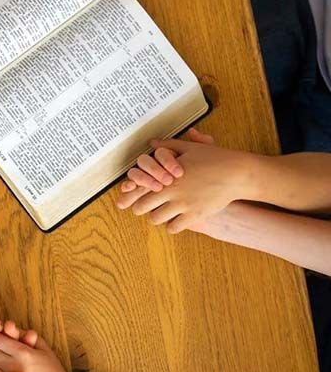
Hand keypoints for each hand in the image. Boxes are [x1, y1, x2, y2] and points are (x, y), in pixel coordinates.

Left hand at [117, 129, 258, 232]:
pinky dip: (171, 226)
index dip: (134, 192)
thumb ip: (168, 146)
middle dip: (141, 207)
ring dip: (156, 217)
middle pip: (141, 207)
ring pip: (156, 219)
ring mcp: (184, 205)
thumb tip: (152, 143)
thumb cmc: (215, 158)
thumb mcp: (190, 148)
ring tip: (161, 213)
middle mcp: (173, 191)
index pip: (139, 187)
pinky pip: (173, 228)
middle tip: (147, 206)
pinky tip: (175, 220)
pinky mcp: (195, 215)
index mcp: (167, 175)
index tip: (137, 193)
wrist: (238, 173)